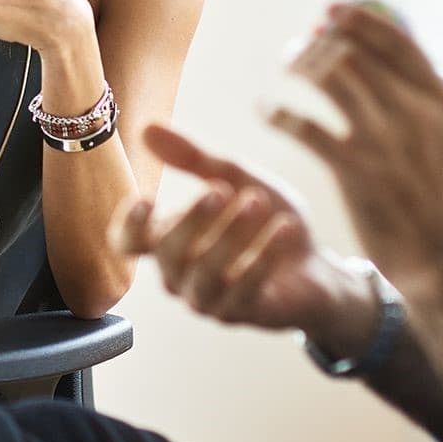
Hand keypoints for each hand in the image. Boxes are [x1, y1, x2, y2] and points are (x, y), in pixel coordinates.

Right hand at [111, 123, 355, 335]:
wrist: (313, 263)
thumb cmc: (264, 220)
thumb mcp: (234, 178)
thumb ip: (193, 158)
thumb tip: (148, 128)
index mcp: (170, 240)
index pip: (129, 243)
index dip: (129, 226)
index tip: (147, 198)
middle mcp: (180, 274)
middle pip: (167, 253)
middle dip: (192, 219)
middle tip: (221, 189)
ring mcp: (208, 299)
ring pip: (205, 274)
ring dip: (229, 236)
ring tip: (257, 202)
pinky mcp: (242, 313)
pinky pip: (245, 290)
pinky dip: (264, 256)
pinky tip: (285, 227)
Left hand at [270, 2, 442, 289]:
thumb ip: (431, 102)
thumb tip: (399, 54)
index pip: (399, 43)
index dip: (361, 21)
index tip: (333, 9)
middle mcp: (417, 115)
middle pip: (358, 54)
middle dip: (323, 40)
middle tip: (302, 42)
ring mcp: (386, 142)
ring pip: (330, 77)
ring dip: (300, 63)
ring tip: (285, 63)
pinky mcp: (355, 171)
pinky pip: (305, 126)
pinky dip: (279, 111)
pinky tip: (266, 109)